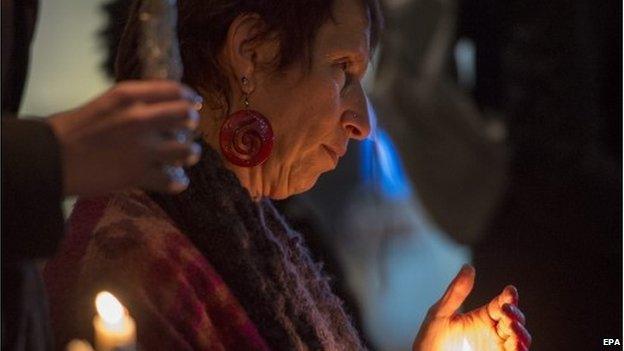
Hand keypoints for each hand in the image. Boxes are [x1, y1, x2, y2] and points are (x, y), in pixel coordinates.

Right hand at [48, 80, 202, 195]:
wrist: (50, 159)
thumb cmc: (72, 130)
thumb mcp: (105, 103)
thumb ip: (134, 103)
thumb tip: (163, 107)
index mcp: (129, 96)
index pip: (174, 90)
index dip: (189, 97)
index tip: (195, 103)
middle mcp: (140, 118)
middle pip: (187, 117)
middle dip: (191, 125)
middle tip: (187, 132)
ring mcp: (142, 148)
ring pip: (187, 150)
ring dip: (190, 154)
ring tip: (185, 156)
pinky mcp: (139, 175)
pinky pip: (174, 180)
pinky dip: (178, 181)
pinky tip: (176, 180)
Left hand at [413, 265, 530, 350]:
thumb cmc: (430, 341)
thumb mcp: (440, 313)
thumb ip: (456, 292)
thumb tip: (468, 267)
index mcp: (481, 318)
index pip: (501, 304)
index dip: (509, 296)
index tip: (510, 291)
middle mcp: (492, 332)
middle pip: (514, 320)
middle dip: (515, 314)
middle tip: (506, 309)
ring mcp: (496, 347)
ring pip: (520, 338)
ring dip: (521, 332)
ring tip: (512, 327)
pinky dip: (520, 348)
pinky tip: (515, 343)